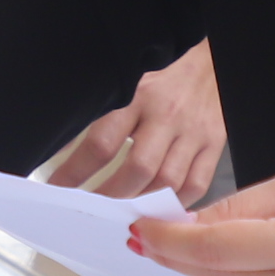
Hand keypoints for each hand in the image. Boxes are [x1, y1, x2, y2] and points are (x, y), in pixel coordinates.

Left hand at [50, 41, 224, 198]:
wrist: (211, 63)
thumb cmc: (162, 77)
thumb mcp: (128, 84)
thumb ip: (102, 114)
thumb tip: (66, 147)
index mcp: (137, 97)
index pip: (102, 143)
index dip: (76, 171)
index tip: (60, 186)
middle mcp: (166, 116)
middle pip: (137, 169)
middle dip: (110, 196)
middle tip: (93, 208)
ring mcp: (193, 132)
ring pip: (167, 182)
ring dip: (141, 204)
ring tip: (122, 212)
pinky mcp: (214, 145)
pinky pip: (196, 185)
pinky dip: (176, 203)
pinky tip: (158, 208)